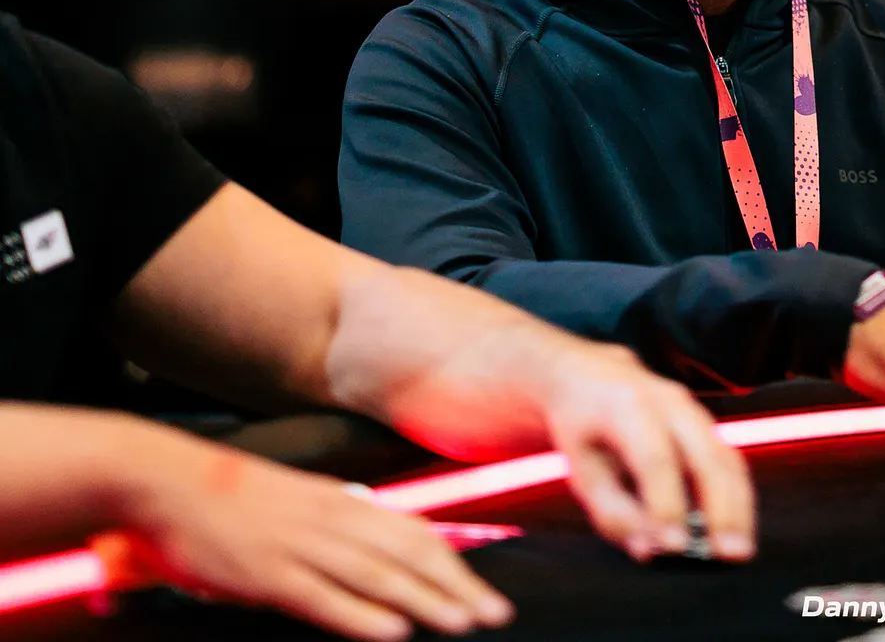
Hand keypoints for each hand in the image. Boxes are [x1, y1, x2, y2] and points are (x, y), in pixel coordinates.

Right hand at [112, 426, 513, 641]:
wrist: (166, 480)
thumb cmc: (226, 496)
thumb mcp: (290, 498)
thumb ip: (329, 514)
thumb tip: (365, 523)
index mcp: (336, 500)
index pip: (410, 531)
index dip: (451, 560)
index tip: (484, 584)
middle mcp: (329, 518)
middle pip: (407, 555)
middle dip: (455, 586)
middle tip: (496, 613)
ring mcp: (300, 546)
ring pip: (377, 577)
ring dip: (425, 604)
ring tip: (463, 625)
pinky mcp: (268, 575)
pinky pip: (323, 600)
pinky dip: (361, 618)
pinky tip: (393, 633)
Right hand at [324, 264, 755, 563]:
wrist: (452, 343)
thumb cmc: (518, 403)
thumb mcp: (582, 444)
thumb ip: (619, 481)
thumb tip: (660, 541)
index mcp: (646, 392)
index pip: (711, 444)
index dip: (734, 496)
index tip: (740, 547)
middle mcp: (634, 379)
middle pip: (701, 437)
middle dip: (722, 496)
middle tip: (732, 553)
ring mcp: (594, 379)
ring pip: (654, 439)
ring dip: (672, 495)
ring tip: (678, 545)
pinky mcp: (550, 389)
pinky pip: (591, 449)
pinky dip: (614, 496)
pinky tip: (626, 533)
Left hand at [517, 332, 755, 563]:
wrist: (591, 373)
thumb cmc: (582, 424)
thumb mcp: (580, 466)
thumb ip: (611, 510)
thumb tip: (649, 547)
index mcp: (626, 406)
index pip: (654, 458)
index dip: (667, 503)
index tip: (676, 546)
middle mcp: (667, 401)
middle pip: (704, 454)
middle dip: (721, 506)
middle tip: (729, 554)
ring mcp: (691, 409)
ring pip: (726, 456)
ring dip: (739, 505)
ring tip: (741, 549)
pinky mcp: (704, 423)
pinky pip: (729, 459)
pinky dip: (738, 496)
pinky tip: (738, 529)